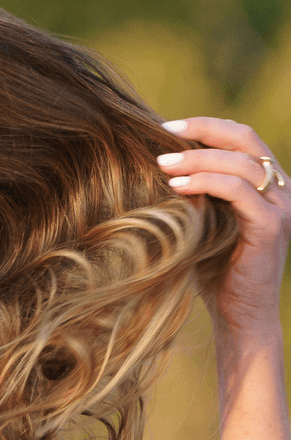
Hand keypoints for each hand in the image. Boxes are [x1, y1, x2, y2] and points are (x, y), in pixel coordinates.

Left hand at [156, 116, 289, 340]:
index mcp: (266, 183)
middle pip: (246, 139)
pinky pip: (240, 192)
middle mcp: (281, 190)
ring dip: (198, 158)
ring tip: (162, 163)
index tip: (166, 126)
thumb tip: (160, 160)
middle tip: (163, 132)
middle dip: (203, 130)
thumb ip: (193, 191)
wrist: (236, 314)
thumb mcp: (201, 220)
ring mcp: (281, 208)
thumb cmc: (212, 268)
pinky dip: (207, 182)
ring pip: (241, 164)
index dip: (207, 125)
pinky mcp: (270, 228)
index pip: (242, 137)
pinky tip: (178, 186)